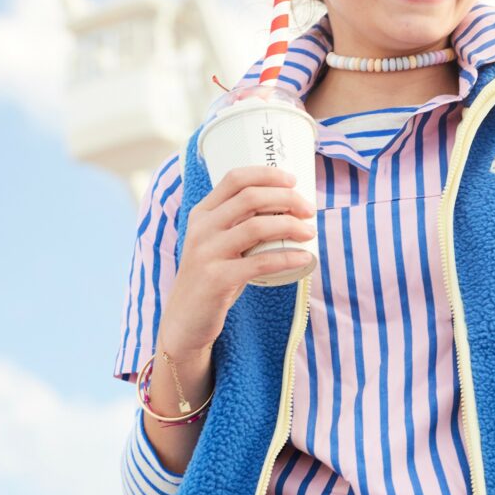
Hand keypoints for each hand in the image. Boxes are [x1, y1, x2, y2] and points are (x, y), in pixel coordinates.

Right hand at [163, 164, 316, 356]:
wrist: (184, 320)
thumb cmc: (214, 277)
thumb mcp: (219, 243)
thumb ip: (242, 224)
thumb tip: (291, 208)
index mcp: (202, 214)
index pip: (235, 179)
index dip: (267, 174)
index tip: (293, 181)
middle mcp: (201, 228)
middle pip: (250, 197)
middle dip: (287, 198)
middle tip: (309, 209)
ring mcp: (206, 253)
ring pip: (256, 226)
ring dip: (291, 226)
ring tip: (310, 232)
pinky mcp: (216, 279)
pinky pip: (260, 262)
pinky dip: (287, 257)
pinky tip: (304, 257)